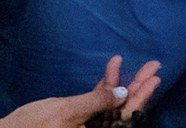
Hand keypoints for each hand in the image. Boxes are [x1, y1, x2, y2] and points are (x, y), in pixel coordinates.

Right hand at [0, 56, 161, 127]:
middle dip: (137, 86)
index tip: (154, 77)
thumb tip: (122, 94)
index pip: (126, 116)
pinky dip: (104, 88)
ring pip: (113, 105)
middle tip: (153, 66)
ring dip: (124, 83)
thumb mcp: (65, 112)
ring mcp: (87, 127)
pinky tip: (112, 69)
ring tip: (139, 64)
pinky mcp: (78, 122)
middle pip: (123, 110)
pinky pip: (98, 104)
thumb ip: (95, 103)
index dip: (141, 96)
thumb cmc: (31, 126)